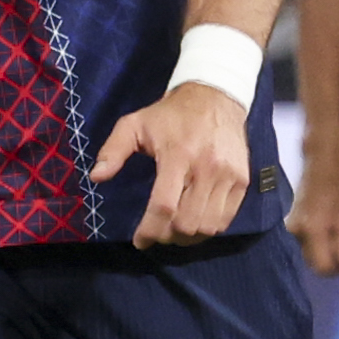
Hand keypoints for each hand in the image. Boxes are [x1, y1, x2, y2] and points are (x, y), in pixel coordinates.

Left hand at [90, 80, 249, 245]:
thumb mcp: (134, 124)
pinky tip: (194, 221)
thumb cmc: (170, 115)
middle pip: (187, 223)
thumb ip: (113, 150)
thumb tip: (97, 177)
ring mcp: (228, 175)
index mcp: (178, 154)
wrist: (215, 97)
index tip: (140, 241)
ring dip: (188, 236)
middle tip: (157, 233)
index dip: (150, 230)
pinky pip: (225, 219)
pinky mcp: (242, 180)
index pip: (164, 206)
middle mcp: (207, 167)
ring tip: (174, 230)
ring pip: (208, 226)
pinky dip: (208, 228)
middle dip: (167, 236)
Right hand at [294, 131, 338, 273]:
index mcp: (312, 231)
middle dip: (334, 260)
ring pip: (312, 253)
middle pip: (315, 263)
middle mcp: (297, 232)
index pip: (322, 267)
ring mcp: (293, 227)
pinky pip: (308, 242)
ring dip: (329, 249)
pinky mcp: (293, 223)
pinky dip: (322, 240)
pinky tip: (333, 225)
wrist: (323, 160)